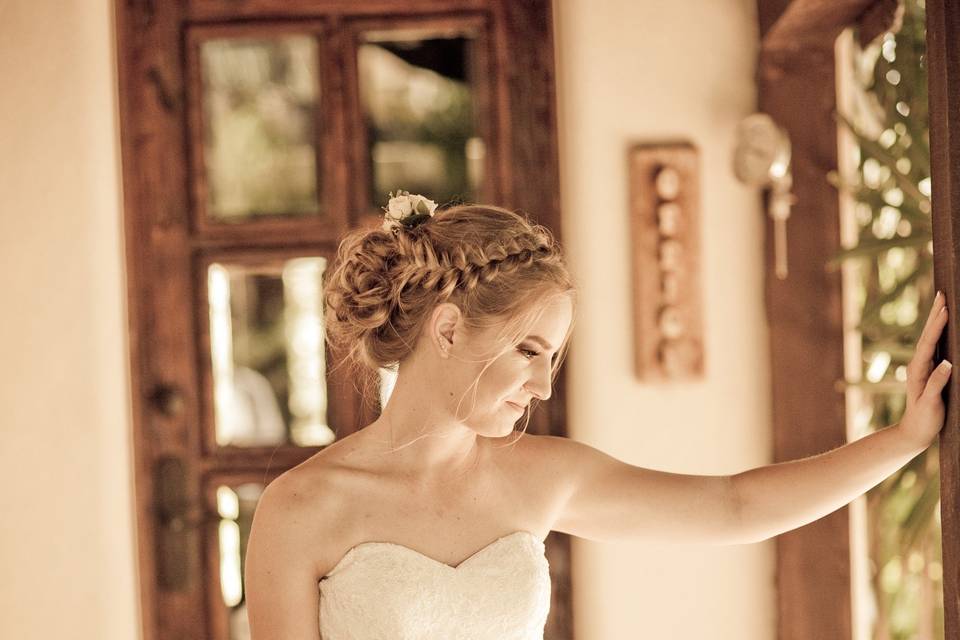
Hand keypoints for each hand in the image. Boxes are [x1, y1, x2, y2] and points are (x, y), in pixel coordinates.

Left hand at [898, 291, 951, 449]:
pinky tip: (943, 326)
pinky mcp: (928, 371)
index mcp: (918, 370)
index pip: (928, 343)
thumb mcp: (930, 403)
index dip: (937, 326)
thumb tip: (948, 363)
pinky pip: (934, 347)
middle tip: (942, 294)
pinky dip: (938, 333)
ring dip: (936, 320)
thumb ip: (938, 383)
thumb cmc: (924, 419)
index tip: (945, 309)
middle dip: (935, 314)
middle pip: (927, 335)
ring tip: (943, 303)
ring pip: (929, 339)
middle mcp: (918, 365)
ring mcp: (922, 367)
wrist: (913, 432)